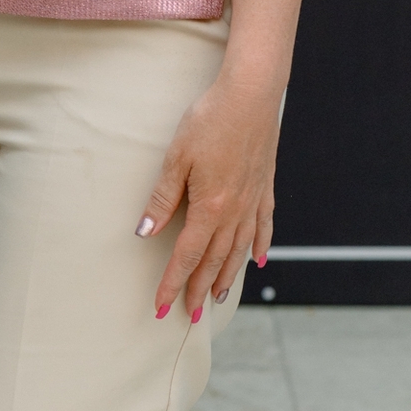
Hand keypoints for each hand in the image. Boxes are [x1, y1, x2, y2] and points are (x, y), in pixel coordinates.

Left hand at [138, 72, 279, 318]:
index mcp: (209, 207)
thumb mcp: (177, 157)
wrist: (250, 96)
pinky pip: (263, 227)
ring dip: (227, 276)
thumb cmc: (209, 120)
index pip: (187, 256)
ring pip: (239, 251)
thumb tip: (145, 232)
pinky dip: (259, 247)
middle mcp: (235, 212)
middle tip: (188, 315)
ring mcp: (253, 201)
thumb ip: (163, 198)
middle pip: (214, 260)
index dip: (172, 283)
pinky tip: (257, 262)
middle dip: (198, 288)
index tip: (161, 307)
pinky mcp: (265, 188)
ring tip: (217, 296)